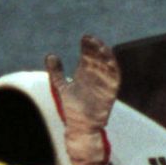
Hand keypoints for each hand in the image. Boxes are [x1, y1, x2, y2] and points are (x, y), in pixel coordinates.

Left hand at [44, 34, 119, 164]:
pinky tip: (110, 61)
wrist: (80, 127)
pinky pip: (115, 79)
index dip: (88, 46)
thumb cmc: (73, 108)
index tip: (85, 37)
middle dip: (96, 48)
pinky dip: (114, 70)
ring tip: (101, 47)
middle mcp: (95, 76)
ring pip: (107, 66)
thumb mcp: (62, 87)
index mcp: (85, 73)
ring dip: (105, 56)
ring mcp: (103, 83)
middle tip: (92, 39)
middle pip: (98, 58)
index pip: (88, 55)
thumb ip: (56, 72)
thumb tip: (50, 55)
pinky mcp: (110, 93)